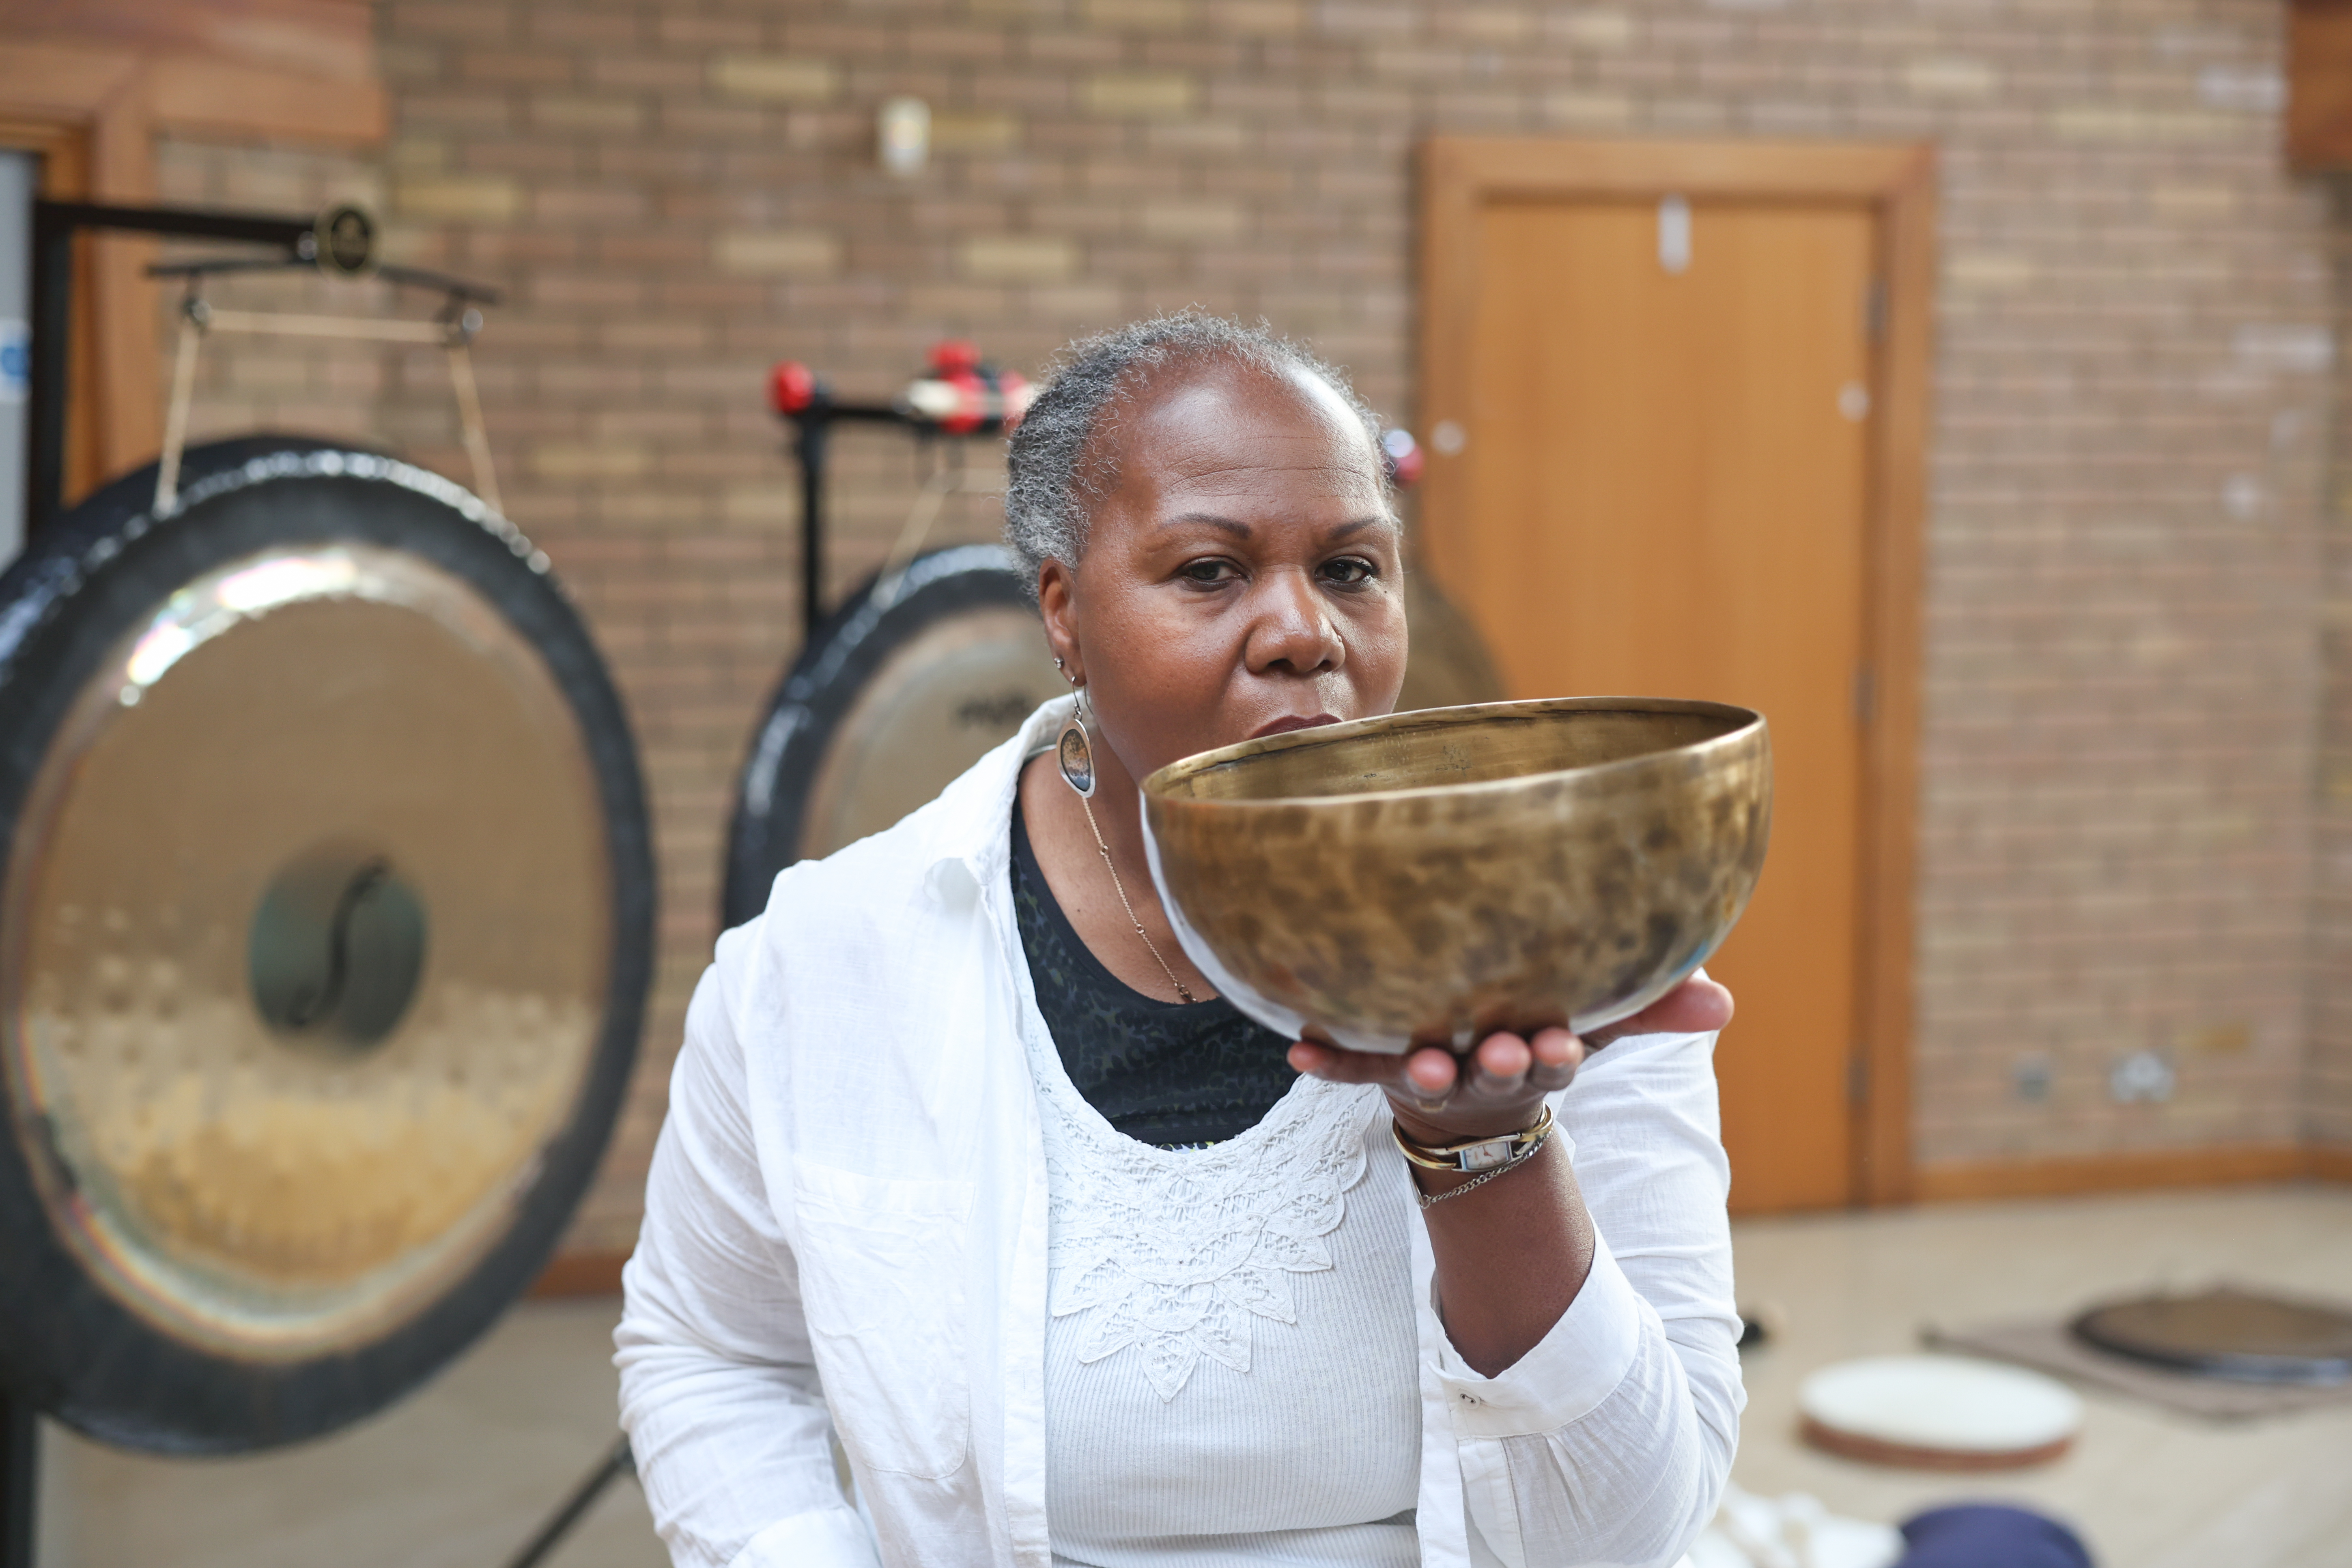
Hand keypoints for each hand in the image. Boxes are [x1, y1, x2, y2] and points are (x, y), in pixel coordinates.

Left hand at [1285, 973, 1733, 1145]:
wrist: (1466, 1068)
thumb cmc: (1538, 1021)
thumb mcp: (1598, 1014)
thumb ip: (1653, 1005)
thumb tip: (1722, 1003)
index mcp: (1537, 1053)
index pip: (1556, 1058)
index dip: (1560, 1055)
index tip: (1564, 1044)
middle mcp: (1483, 1068)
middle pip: (1493, 1073)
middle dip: (1499, 1067)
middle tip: (1501, 1053)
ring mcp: (1430, 1067)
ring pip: (1426, 1073)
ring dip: (1421, 1070)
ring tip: (1419, 1063)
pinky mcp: (1379, 1062)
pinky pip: (1349, 1064)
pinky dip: (1327, 1060)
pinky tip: (1297, 1048)